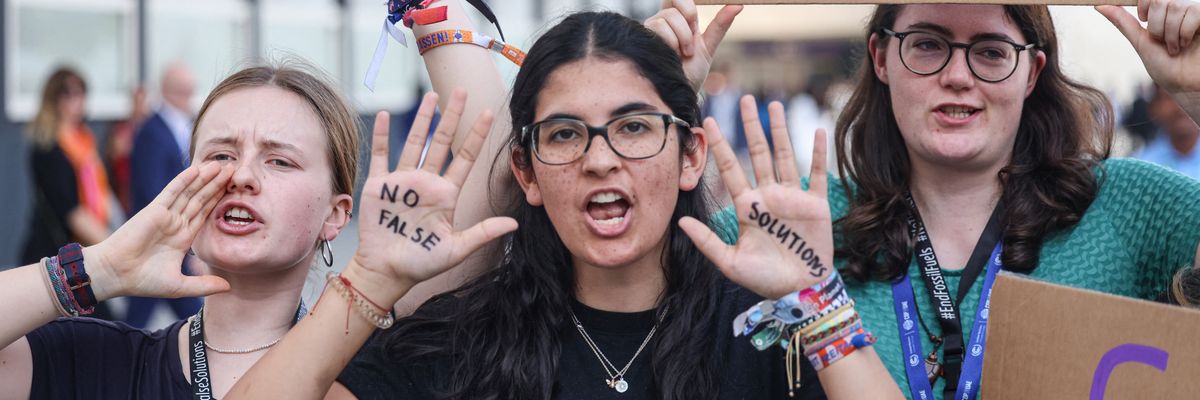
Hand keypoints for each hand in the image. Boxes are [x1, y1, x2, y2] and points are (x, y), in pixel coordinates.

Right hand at [87, 162, 233, 300]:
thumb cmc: (142, 281)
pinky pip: (172, 192)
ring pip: (190, 192)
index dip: (219, 202)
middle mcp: (176, 224)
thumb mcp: (180, 286)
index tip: (235, 191)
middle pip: (201, 199)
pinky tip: (197, 169)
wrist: (115, 275)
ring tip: (222, 164)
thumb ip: (204, 285)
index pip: (205, 215)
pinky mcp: (154, 210)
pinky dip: (184, 180)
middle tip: (235, 170)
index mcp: (183, 238)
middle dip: (217, 185)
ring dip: (205, 178)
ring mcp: (166, 215)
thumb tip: (228, 288)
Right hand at [350, 90, 517, 297]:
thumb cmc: (422, 263)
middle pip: (442, 141)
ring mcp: (402, 181)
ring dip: (422, 118)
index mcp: (446, 194)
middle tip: (462, 90)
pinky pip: (381, 155)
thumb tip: (514, 225)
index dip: (477, 135)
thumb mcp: (456, 249)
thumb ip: (483, 233)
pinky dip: (382, 135)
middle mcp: (426, 182)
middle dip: (452, 116)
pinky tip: (386, 115)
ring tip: (431, 95)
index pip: (466, 158)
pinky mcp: (378, 185)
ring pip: (415, 142)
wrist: (387, 272)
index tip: (489, 112)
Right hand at [645, 0, 741, 89]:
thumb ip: (721, 24)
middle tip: (694, 30)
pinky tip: (672, 55)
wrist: (681, 91)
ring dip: (683, 36)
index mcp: (679, 19)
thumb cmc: (692, 72)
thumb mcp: (709, 45)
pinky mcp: (645, 37)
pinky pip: (660, 26)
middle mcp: (664, 20)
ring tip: (684, 53)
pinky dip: (672, 41)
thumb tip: (738, 5)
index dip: (688, 2)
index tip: (697, 18)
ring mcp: (653, 28)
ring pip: (669, 15)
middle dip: (689, 13)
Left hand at [679, 96, 833, 298]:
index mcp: (747, 207)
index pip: (730, 169)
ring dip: (780, 131)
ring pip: (784, 156)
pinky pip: (815, 173)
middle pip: (757, 153)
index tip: (709, 122)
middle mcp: (768, 196)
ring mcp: (791, 197)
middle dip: (750, 127)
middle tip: (744, 99)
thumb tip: (680, 221)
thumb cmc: (764, 280)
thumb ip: (707, 241)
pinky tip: (816, 131)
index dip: (720, 146)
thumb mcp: (730, 262)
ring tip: (774, 105)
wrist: (799, 291)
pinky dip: (817, 153)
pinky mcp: (815, 204)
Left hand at [1098, 0, 1199, 93]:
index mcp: (1166, 11)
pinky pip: (1194, 12)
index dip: (1144, 6)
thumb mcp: (1141, 42)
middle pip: (1159, 0)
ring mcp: (1196, 12)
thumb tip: (1099, 6)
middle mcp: (1182, 7)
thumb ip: (1124, 22)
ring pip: (1175, 6)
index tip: (1145, 21)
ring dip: (1170, 33)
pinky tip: (1187, 43)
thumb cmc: (1167, 67)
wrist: (1187, 87)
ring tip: (1175, 47)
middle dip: (1156, 26)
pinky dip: (1185, 32)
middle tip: (1162, 42)